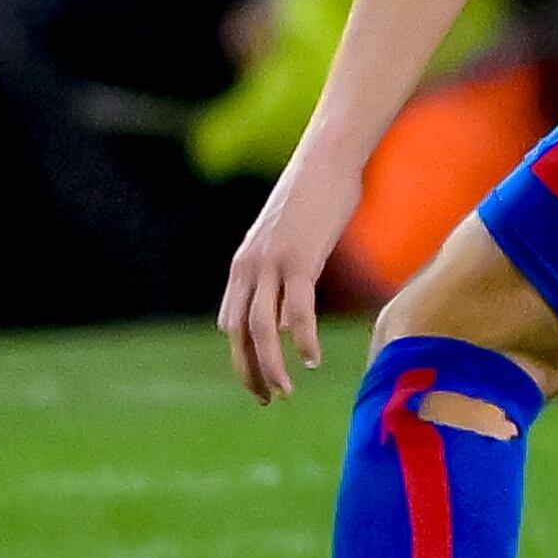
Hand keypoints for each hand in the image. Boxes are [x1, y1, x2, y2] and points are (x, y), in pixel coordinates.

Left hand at [219, 147, 362, 402]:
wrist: (326, 158)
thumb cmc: (313, 197)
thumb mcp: (286, 240)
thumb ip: (281, 276)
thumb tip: (289, 315)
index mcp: (244, 263)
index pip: (231, 321)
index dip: (242, 355)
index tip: (260, 378)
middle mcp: (250, 266)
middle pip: (240, 333)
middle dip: (251, 371)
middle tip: (267, 399)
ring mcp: (272, 263)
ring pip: (263, 329)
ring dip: (272, 366)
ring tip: (285, 392)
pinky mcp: (299, 260)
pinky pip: (297, 311)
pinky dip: (304, 340)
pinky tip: (312, 360)